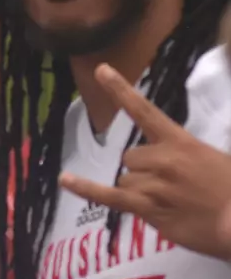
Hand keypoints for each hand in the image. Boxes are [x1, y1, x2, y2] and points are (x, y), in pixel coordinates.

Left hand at [59, 63, 230, 260]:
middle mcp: (163, 159)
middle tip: (171, 185)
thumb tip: (167, 166)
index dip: (121, 90)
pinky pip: (109, 197)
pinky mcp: (147, 208)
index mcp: (181, 142)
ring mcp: (153, 184)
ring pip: (125, 180)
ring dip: (139, 189)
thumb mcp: (213, 159)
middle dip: (143, 170)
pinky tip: (65, 179)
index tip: (101, 70)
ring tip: (171, 202)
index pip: (144, 111)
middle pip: (130, 158)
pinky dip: (85, 188)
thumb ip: (185, 156)